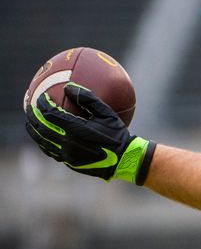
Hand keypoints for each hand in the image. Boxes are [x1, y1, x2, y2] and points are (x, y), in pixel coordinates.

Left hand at [25, 82, 154, 184]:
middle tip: (29, 107)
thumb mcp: (107, 113)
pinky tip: (43, 137)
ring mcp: (66, 154)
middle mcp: (66, 142)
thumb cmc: (117, 134)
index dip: (43, 104)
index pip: (50, 114)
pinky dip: (42, 142)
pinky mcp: (68, 162)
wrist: (123, 159)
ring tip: (30, 122)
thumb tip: (69, 86)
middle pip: (41, 127)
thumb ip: (88, 99)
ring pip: (42, 141)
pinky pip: (50, 151)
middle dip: (32, 116)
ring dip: (34, 130)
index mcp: (75, 129)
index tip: (42, 96)